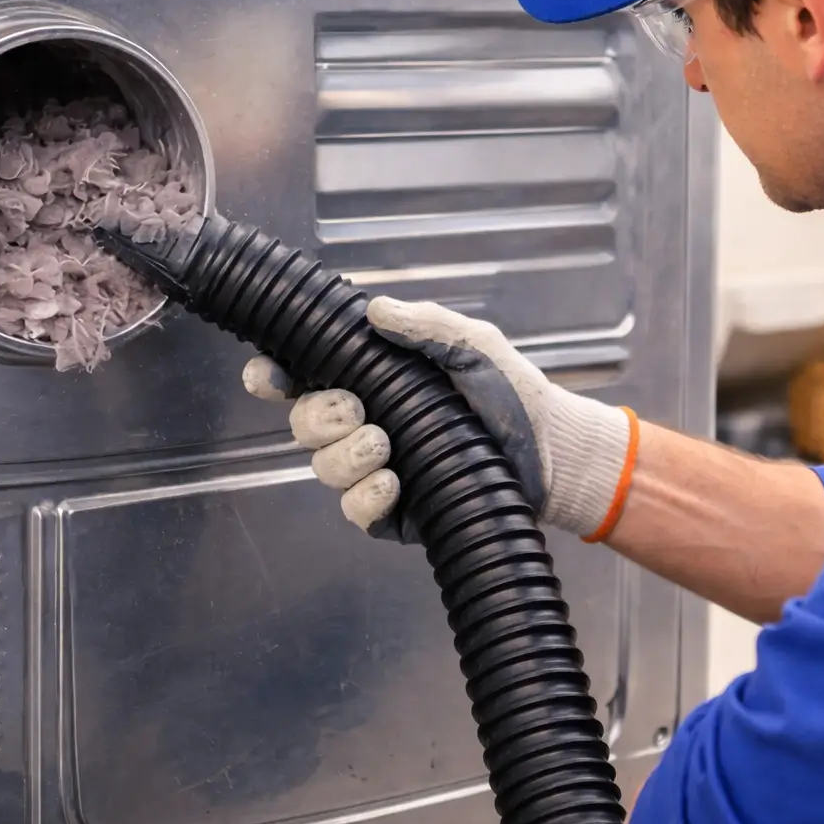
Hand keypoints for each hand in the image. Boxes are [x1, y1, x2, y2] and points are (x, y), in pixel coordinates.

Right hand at [242, 296, 637, 543]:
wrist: (554, 454)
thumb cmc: (514, 394)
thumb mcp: (475, 346)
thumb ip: (428, 326)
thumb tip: (376, 310)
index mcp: (375, 381)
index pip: (305, 376)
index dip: (275, 375)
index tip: (270, 373)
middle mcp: (366, 424)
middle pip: (303, 423)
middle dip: (316, 416)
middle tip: (356, 409)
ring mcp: (375, 470)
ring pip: (322, 468)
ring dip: (344, 455)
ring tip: (386, 445)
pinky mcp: (393, 513)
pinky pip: (355, 511)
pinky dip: (366, 496)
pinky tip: (392, 483)